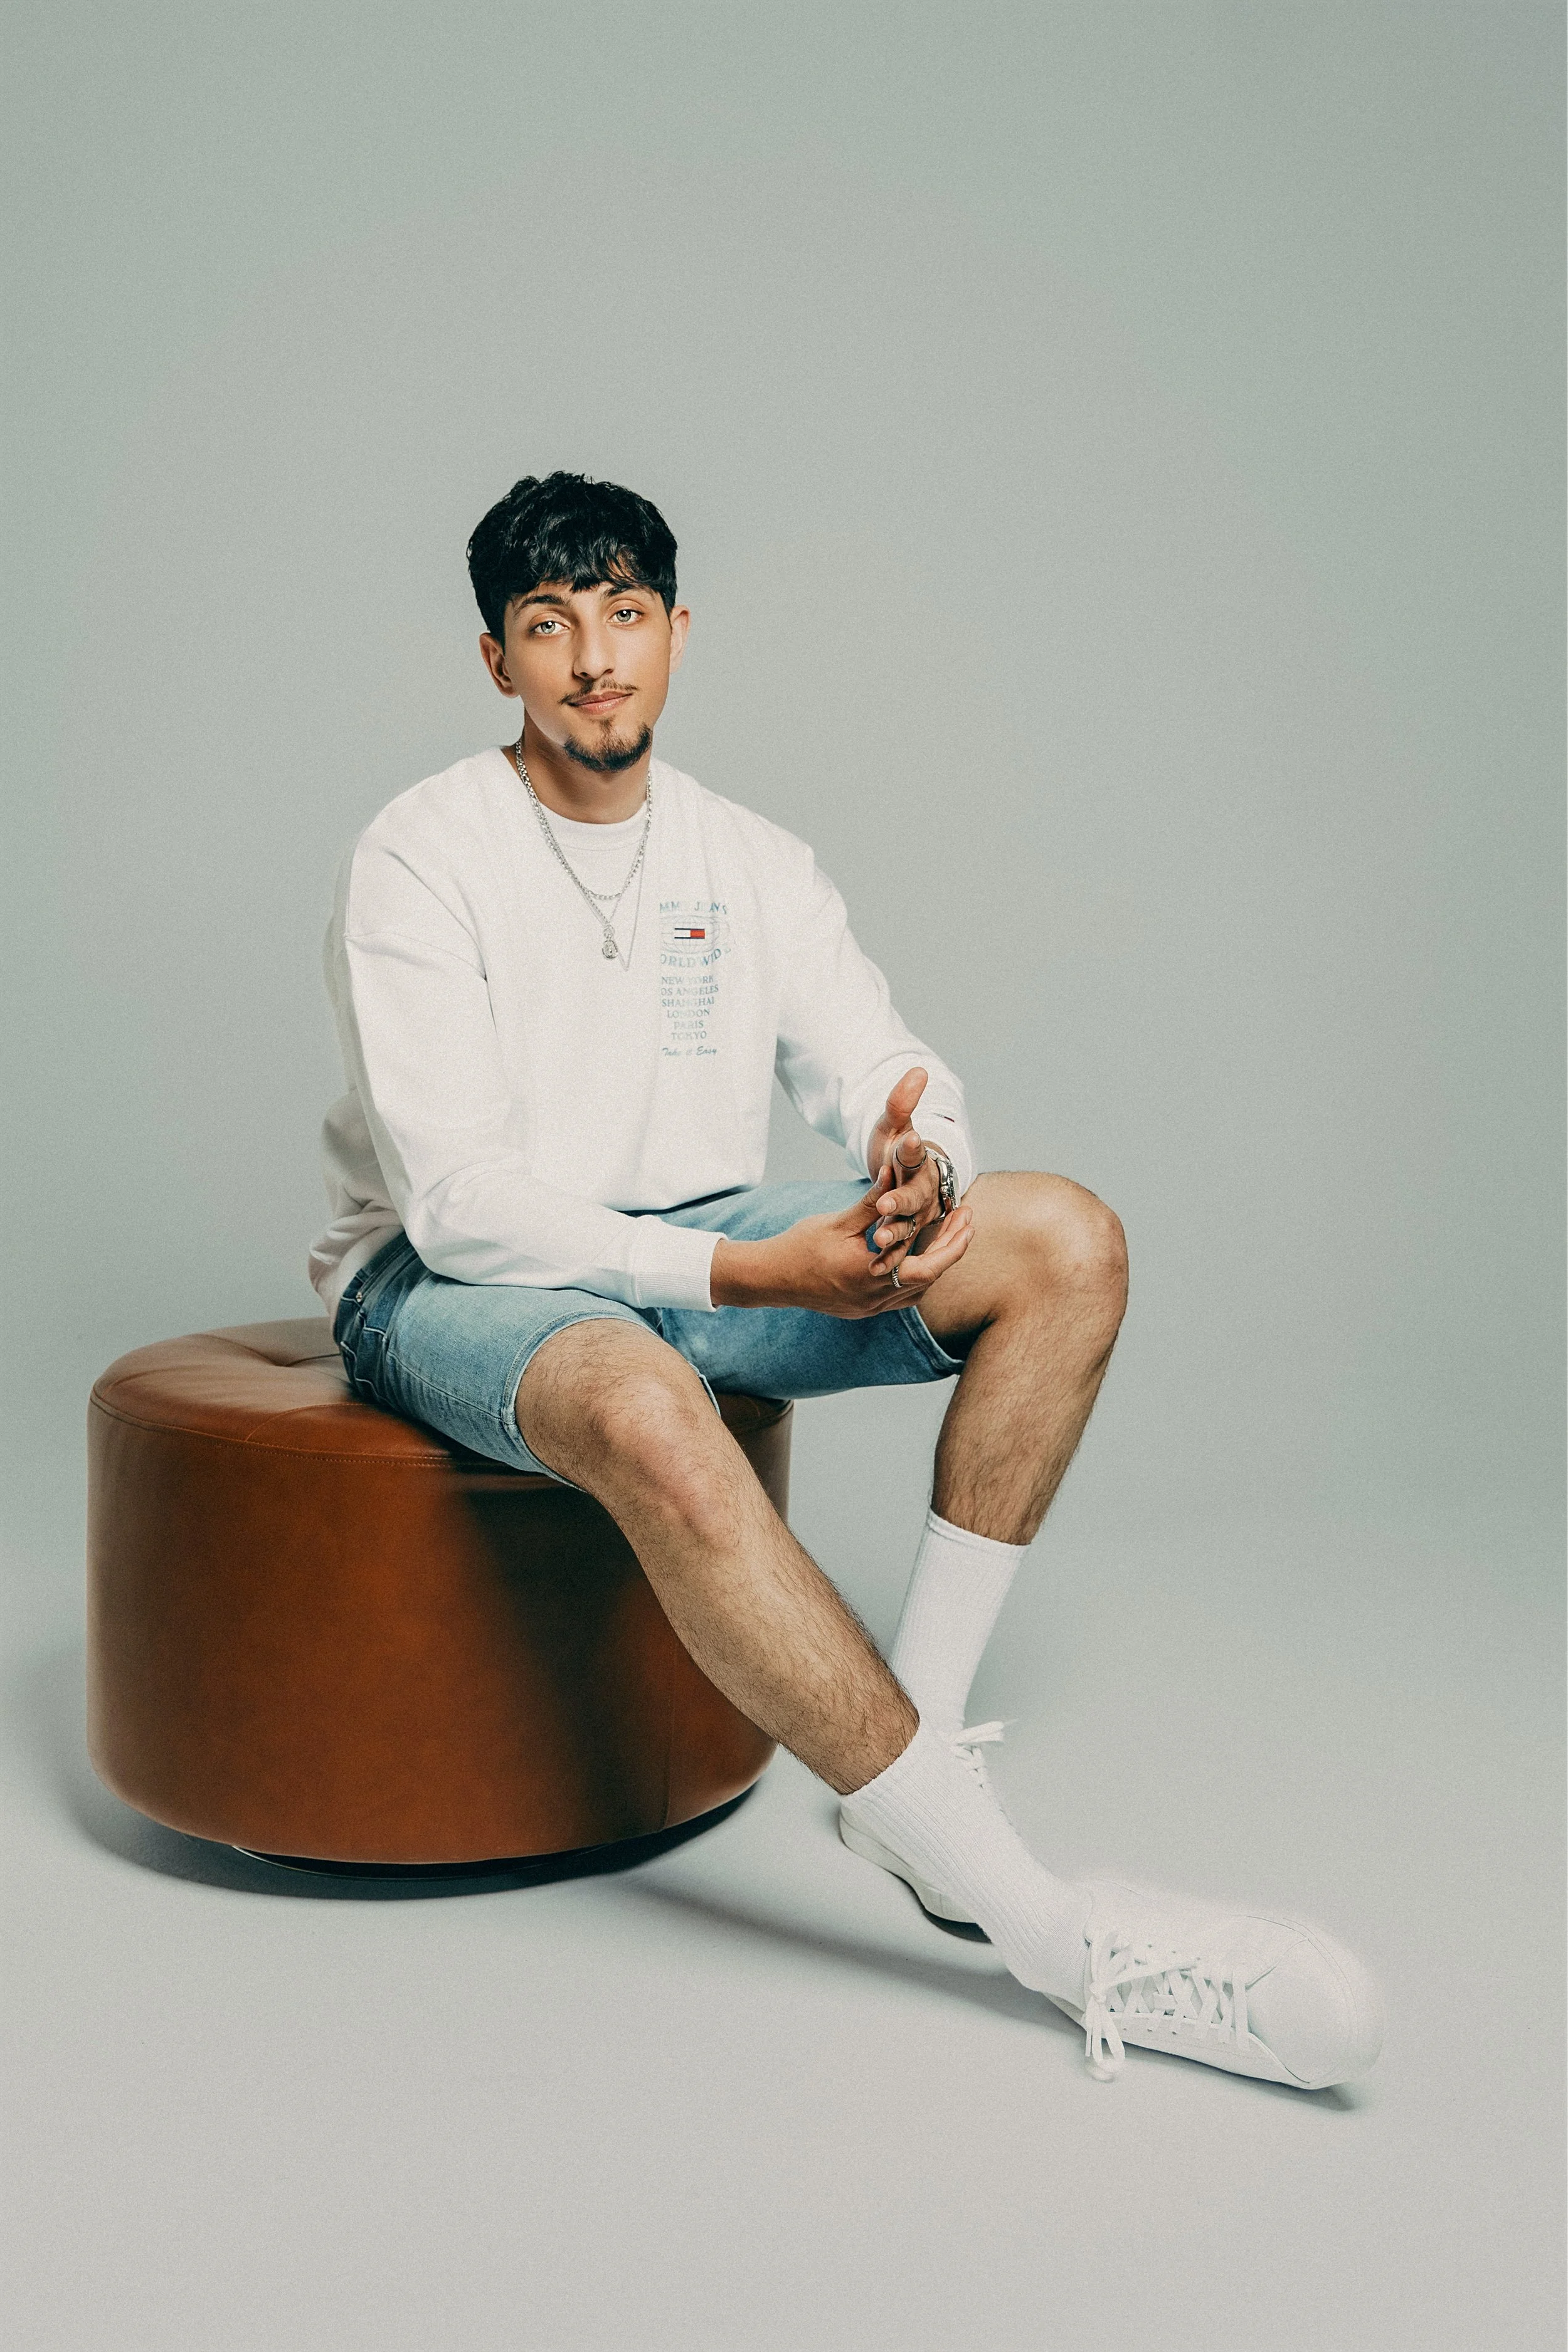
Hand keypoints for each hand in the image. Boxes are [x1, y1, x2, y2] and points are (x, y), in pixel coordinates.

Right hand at [709, 1175, 971, 1316]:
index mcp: (869, 1274)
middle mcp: (873, 1298)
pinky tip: (921, 1256)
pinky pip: (902, 1298)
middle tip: (966, 1220)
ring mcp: (869, 1307)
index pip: (928, 1266)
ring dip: (937, 1264)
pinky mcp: (863, 1309)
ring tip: (949, 1234)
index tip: (966, 1216)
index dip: (952, 1242)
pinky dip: (917, 1277)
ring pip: (918, 1292)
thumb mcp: (837, 1220)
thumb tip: (896, 1170)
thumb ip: (871, 1201)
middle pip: (929, 1279)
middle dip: (952, 1249)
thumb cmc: (799, 1246)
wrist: (770, 1278)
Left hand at [863, 1067, 943, 1255]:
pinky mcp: (907, 1237)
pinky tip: (876, 1265)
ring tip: (878, 1238)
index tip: (905, 1141)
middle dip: (901, 1201)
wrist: (904, 1176)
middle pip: (916, 1197)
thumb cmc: (896, 1148)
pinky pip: (902, 1250)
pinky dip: (891, 1257)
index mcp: (920, 1162)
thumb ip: (901, 1102)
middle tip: (884, 1207)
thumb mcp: (892, 1125)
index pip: (916, 1155)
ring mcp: (918, 1216)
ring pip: (910, 1227)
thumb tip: (919, 1070)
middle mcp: (924, 1190)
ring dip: (896, 1234)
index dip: (912, 1149)